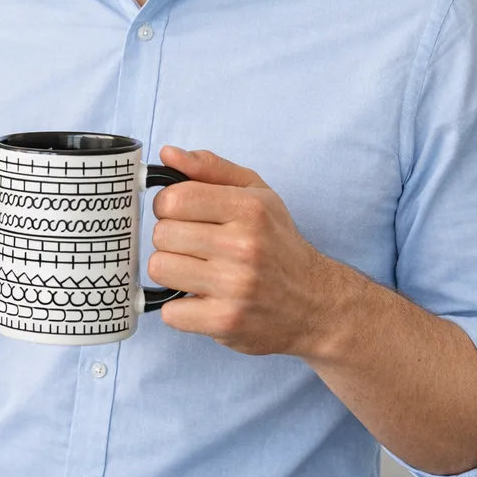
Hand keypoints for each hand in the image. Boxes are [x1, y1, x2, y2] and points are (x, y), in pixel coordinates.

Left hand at [148, 146, 336, 357]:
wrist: (316, 304)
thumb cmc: (276, 241)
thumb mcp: (254, 193)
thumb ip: (209, 167)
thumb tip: (167, 154)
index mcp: (248, 209)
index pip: (172, 199)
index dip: (167, 205)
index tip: (181, 214)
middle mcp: (243, 246)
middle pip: (161, 234)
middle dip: (171, 239)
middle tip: (195, 246)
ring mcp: (235, 287)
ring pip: (159, 269)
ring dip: (172, 270)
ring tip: (197, 270)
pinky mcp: (226, 323)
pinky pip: (170, 311)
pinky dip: (179, 307)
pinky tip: (202, 299)